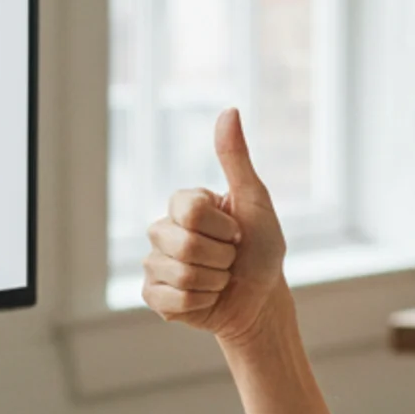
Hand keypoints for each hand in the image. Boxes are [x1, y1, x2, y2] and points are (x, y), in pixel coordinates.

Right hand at [141, 108, 288, 349]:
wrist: (261, 299)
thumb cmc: (261, 248)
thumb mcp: (255, 201)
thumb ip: (236, 158)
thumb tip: (229, 110)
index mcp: (183, 204)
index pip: (190, 210)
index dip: (222, 227)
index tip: (236, 232)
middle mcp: (162, 229)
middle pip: (182, 244)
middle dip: (220, 258)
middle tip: (229, 259)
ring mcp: (155, 262)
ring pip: (178, 274)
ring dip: (213, 282)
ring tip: (218, 278)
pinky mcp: (153, 295)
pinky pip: (170, 300)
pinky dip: (199, 302)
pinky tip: (205, 297)